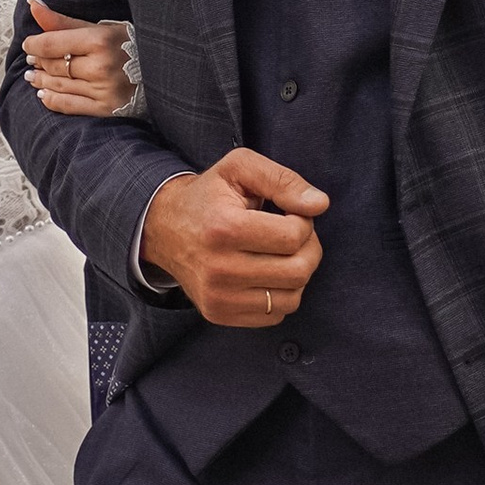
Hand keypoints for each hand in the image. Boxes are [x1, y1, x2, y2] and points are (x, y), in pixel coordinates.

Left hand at [22, 0, 136, 116]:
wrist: (160, 72)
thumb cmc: (129, 45)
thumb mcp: (100, 27)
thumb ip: (64, 21)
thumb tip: (33, 5)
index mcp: (100, 40)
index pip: (53, 44)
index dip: (34, 44)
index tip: (29, 44)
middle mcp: (101, 66)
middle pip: (55, 64)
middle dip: (38, 62)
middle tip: (31, 59)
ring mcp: (103, 90)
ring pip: (59, 85)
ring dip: (41, 80)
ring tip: (33, 75)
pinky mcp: (105, 109)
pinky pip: (69, 106)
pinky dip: (52, 100)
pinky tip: (43, 93)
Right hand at [140, 150, 328, 325]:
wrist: (164, 227)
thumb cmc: (208, 195)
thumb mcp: (240, 168)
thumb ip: (283, 180)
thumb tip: (320, 204)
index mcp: (224, 228)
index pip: (294, 237)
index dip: (303, 222)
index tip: (288, 214)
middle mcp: (218, 269)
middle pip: (298, 271)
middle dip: (308, 249)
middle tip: (292, 234)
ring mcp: (217, 296)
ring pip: (291, 298)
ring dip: (296, 274)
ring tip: (280, 253)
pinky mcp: (218, 313)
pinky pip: (274, 315)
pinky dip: (279, 295)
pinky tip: (265, 272)